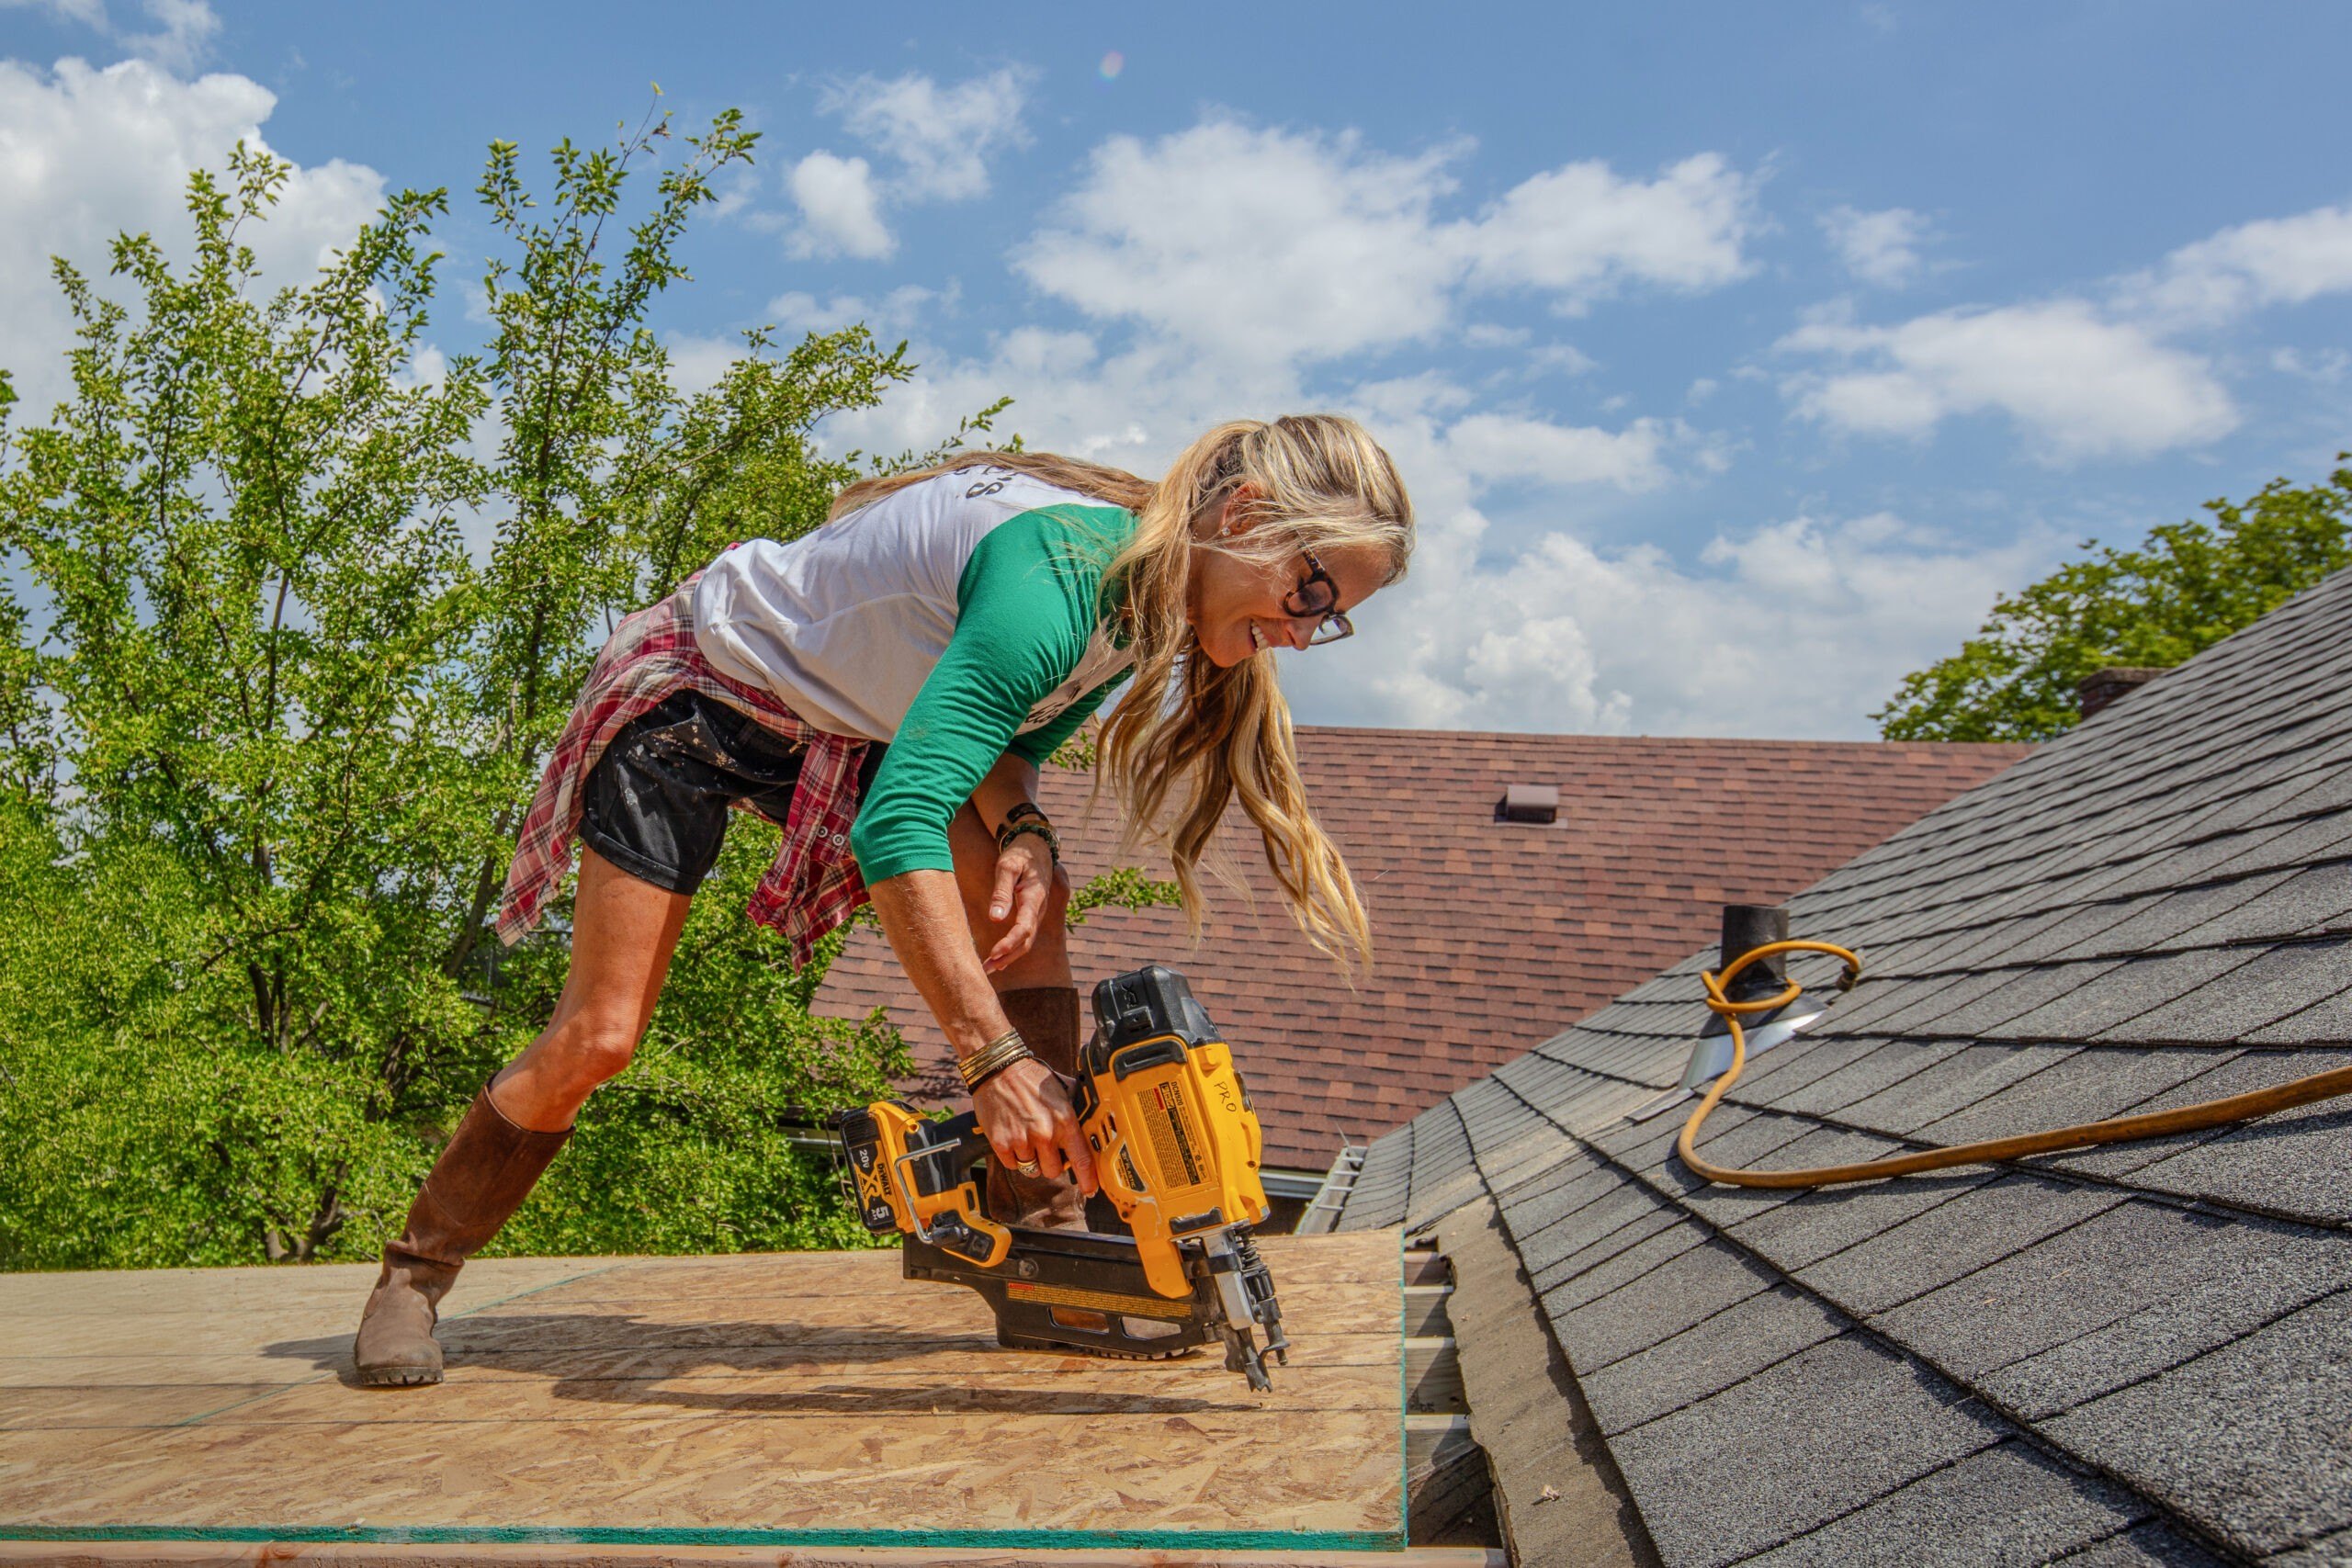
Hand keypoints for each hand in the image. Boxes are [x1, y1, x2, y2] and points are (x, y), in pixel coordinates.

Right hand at [972, 1056, 1097, 1195]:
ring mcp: (1022, 1140)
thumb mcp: (1063, 1090)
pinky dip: (1014, 1156)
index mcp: (1065, 1121)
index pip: (1082, 1159)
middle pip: (1054, 1171)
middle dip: (1051, 1163)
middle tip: (1045, 1147)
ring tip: (1026, 1136)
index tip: (1090, 1189)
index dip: (1088, 1179)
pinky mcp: (1002, 1144)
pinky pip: (1013, 1165)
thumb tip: (1093, 1123)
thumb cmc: (1031, 1078)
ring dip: (1031, 1158)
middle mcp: (1045, 1133)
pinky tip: (1013, 1136)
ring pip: (1032, 1169)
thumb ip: (1076, 1109)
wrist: (998, 1070)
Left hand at [981, 833, 1063, 974]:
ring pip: (1026, 942)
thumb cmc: (1020, 855)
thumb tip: (995, 919)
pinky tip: (999, 959)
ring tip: (989, 968)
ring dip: (1009, 957)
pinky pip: (1025, 937)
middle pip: (1026, 941)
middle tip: (986, 969)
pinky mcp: (1032, 914)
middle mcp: (1039, 910)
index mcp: (1034, 898)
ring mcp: (1037, 913)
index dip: (1009, 943)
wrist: (1037, 847)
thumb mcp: (1008, 867)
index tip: (994, 954)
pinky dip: (1013, 950)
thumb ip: (1002, 892)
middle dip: (1007, 957)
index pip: (1024, 928)